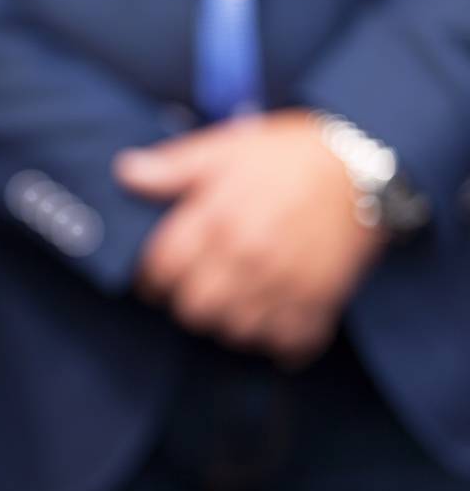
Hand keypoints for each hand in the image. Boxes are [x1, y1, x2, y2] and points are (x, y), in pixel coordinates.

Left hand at [116, 110, 384, 366]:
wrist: (365, 162)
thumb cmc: (288, 154)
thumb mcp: (225, 148)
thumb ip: (172, 167)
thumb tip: (125, 173)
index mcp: (219, 219)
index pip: (162, 269)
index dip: (150, 276)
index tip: (155, 275)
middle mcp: (250, 256)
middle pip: (195, 309)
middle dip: (186, 301)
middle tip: (194, 288)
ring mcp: (287, 282)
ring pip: (237, 331)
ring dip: (228, 321)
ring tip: (231, 301)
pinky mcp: (322, 299)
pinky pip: (287, 341)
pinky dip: (274, 338)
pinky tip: (270, 318)